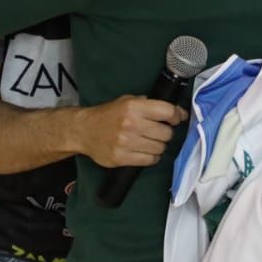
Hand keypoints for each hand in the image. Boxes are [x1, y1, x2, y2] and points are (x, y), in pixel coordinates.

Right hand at [72, 96, 187, 168]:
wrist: (84, 131)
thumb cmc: (108, 115)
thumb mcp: (127, 100)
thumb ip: (148, 104)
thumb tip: (175, 111)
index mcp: (133, 107)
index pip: (167, 111)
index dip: (177, 115)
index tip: (178, 118)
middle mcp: (131, 124)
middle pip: (166, 133)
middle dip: (166, 132)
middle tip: (159, 131)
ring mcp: (126, 142)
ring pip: (160, 148)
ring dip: (159, 146)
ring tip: (150, 142)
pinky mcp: (122, 158)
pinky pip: (149, 160)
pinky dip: (151, 157)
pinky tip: (145, 151)